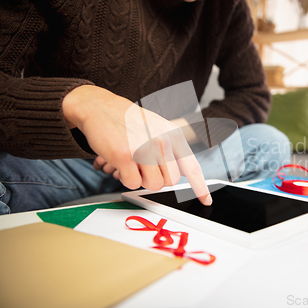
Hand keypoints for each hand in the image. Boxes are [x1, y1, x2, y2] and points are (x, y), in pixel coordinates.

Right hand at [63, 85, 211, 204]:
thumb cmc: (128, 121)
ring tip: (132, 162)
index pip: (192, 166)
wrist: (100, 107)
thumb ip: (172, 148)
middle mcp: (162, 141)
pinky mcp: (125, 156)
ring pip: (153, 185)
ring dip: (141, 179)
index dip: (200, 187)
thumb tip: (183, 173)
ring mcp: (145, 149)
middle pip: (171, 181)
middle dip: (157, 179)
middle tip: (145, 167)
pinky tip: (121, 163)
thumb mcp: (158, 128)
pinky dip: (125, 178)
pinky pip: (132, 184)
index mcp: (173, 135)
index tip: (207, 200)